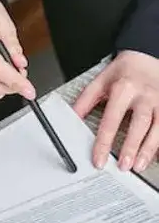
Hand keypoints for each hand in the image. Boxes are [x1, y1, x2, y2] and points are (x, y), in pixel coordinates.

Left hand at [73, 50, 158, 171]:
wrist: (145, 57)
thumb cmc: (123, 71)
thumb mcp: (101, 80)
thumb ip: (86, 99)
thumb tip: (73, 117)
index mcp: (123, 88)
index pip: (111, 119)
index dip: (103, 141)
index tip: (98, 158)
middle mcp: (144, 96)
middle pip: (139, 124)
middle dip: (131, 148)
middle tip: (122, 166)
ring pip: (157, 129)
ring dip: (147, 150)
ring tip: (138, 166)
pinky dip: (158, 143)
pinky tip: (153, 155)